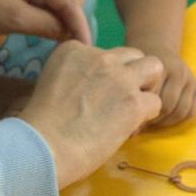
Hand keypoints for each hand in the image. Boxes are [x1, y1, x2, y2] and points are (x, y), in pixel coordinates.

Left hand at [0, 0, 90, 44]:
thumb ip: (47, 24)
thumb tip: (73, 35)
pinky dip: (49, 10)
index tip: (85, 47)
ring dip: (62, 8)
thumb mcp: (12, 18)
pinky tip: (42, 27)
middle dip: (75, 5)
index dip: (78, 22)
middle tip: (64, 30)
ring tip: (53, 30)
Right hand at [17, 41, 164, 188]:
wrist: (43, 146)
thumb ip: (76, 76)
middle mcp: (99, 56)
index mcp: (73, 49)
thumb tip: (95, 90)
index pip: (105, 53)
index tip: (96, 95)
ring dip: (148, 86)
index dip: (106, 75)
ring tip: (135, 107)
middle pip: (133, 55)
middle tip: (123, 98)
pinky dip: (147, 115)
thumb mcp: (52, 82)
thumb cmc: (40, 124)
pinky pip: (156, 102)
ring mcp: (119, 77)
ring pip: (154, 67)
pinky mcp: (134, 102)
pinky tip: (131, 128)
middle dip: (133, 73)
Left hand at [127, 39, 195, 127]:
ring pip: (180, 112)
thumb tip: (131, 131)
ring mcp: (189, 79)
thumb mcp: (130, 72)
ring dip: (165, 122)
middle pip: (167, 106)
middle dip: (153, 118)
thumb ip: (130, 94)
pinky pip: (190, 112)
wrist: (155, 43)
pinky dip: (176, 120)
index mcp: (159, 65)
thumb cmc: (136, 62)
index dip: (142, 112)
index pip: (153, 97)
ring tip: (151, 121)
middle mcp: (177, 71)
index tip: (131, 118)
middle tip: (141, 123)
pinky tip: (163, 118)